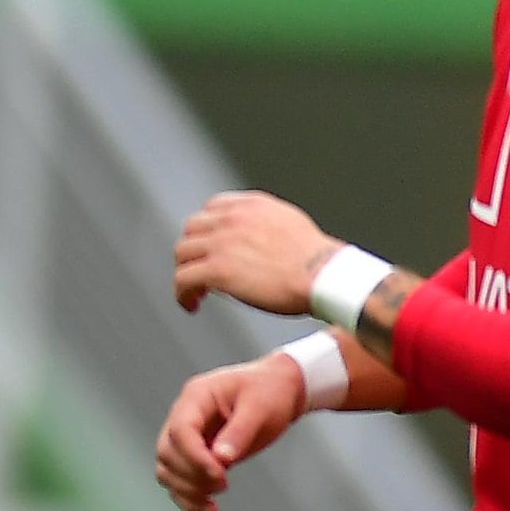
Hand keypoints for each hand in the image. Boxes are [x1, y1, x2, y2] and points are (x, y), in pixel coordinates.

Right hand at [154, 355, 305, 510]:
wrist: (278, 390)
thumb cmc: (270, 392)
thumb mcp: (261, 408)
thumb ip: (240, 432)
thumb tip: (222, 460)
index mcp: (196, 397)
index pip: (180, 430)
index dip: (194, 457)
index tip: (221, 476)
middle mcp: (184, 416)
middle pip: (167, 452)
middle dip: (191, 475)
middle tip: (224, 485)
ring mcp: (188, 436)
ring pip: (166, 468)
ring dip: (185, 489)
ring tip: (213, 503)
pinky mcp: (197, 454)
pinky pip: (177, 478)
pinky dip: (187, 497)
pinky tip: (209, 510)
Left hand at [174, 190, 342, 318]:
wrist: (327, 277)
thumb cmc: (320, 262)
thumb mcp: (291, 225)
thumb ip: (266, 225)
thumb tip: (258, 240)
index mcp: (251, 206)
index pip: (212, 209)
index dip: (207, 231)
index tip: (210, 248)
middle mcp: (231, 219)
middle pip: (192, 230)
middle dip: (194, 250)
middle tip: (200, 271)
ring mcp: (222, 243)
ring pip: (182, 254)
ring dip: (185, 272)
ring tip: (195, 292)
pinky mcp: (217, 270)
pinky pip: (184, 279)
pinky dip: (182, 293)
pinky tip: (191, 304)